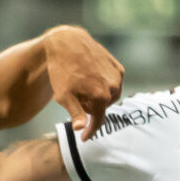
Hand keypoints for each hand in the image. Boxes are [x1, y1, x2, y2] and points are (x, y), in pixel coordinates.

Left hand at [42, 24, 123, 138]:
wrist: (66, 42)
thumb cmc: (62, 70)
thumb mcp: (64, 96)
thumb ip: (75, 114)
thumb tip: (80, 129)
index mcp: (101, 97)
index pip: (98, 120)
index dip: (91, 131)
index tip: (84, 138)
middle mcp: (113, 86)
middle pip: (104, 107)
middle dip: (92, 108)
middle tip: (78, 101)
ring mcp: (117, 75)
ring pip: (111, 95)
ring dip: (100, 97)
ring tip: (84, 89)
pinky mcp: (117, 65)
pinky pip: (114, 83)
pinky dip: (105, 85)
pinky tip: (92, 79)